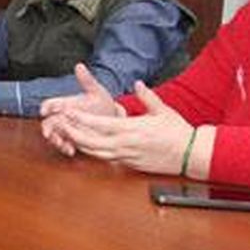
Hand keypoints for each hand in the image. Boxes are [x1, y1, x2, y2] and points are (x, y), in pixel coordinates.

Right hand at [39, 64, 122, 155]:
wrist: (113, 116)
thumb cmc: (101, 102)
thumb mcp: (96, 90)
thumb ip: (86, 80)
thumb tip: (79, 65)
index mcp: (65, 104)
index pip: (50, 104)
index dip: (46, 108)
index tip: (45, 111)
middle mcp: (63, 117)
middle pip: (48, 122)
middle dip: (48, 128)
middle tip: (49, 133)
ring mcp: (67, 129)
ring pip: (55, 135)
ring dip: (56, 140)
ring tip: (61, 143)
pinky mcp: (73, 139)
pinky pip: (65, 145)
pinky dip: (67, 148)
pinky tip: (71, 150)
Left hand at [45, 79, 196, 174]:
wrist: (190, 155)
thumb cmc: (178, 133)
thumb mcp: (163, 110)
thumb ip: (147, 96)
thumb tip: (138, 84)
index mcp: (132, 129)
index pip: (99, 124)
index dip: (80, 118)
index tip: (67, 112)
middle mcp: (126, 145)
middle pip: (91, 141)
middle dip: (73, 132)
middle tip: (59, 123)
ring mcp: (126, 156)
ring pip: (95, 153)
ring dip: (79, 144)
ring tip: (67, 134)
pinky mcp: (129, 165)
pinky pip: (105, 159)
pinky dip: (92, 153)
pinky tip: (85, 148)